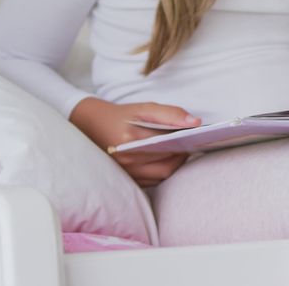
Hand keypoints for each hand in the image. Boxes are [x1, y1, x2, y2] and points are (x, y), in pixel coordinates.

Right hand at [69, 97, 200, 186]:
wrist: (92, 127)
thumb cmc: (122, 117)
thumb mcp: (144, 108)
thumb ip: (171, 114)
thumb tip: (196, 123)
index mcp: (130, 139)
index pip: (168, 146)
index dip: (185, 143)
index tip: (194, 136)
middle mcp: (126, 159)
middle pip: (167, 164)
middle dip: (182, 154)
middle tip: (188, 143)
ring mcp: (126, 172)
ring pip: (162, 174)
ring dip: (174, 164)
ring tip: (179, 150)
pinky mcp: (127, 180)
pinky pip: (153, 180)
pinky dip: (164, 170)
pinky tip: (166, 158)